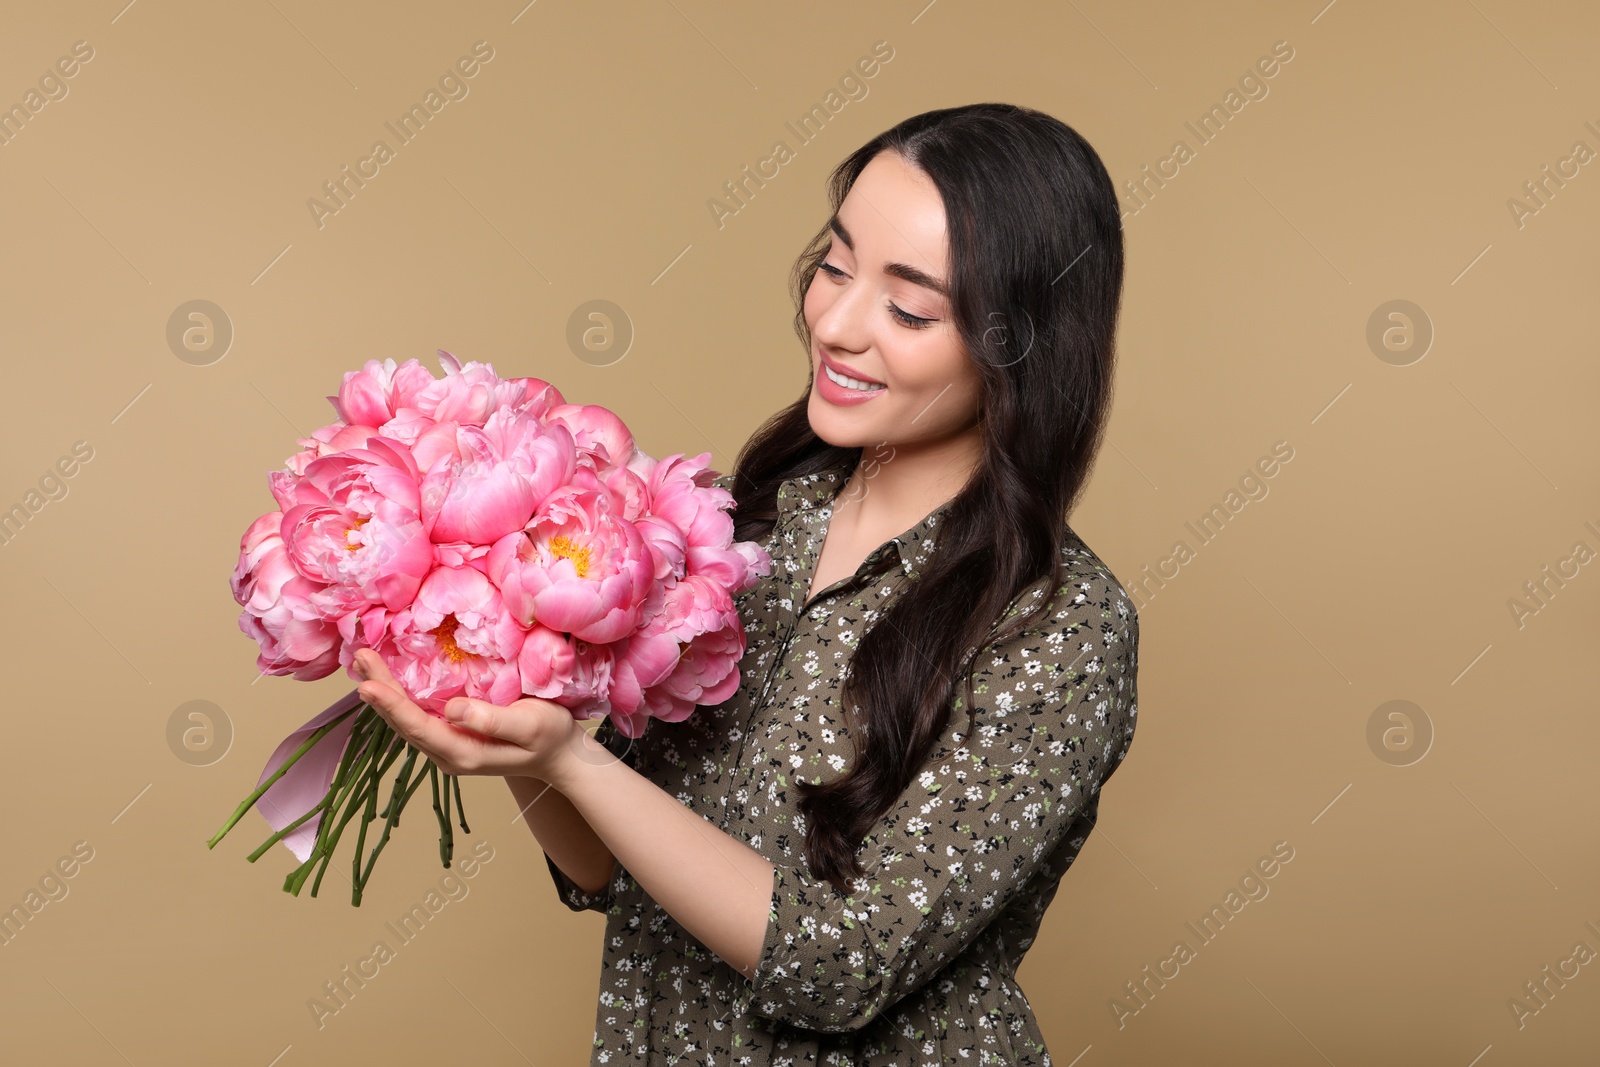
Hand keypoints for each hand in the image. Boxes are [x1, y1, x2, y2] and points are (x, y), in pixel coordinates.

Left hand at [352, 648, 580, 780]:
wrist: (560, 756)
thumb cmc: (550, 737)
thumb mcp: (529, 725)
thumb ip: (491, 719)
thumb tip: (452, 708)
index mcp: (463, 753)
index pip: (418, 727)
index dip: (391, 705)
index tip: (367, 684)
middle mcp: (448, 753)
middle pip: (404, 722)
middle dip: (379, 691)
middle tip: (358, 659)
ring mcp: (448, 746)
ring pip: (407, 719)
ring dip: (384, 693)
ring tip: (362, 664)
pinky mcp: (452, 735)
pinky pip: (418, 715)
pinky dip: (399, 696)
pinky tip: (389, 680)